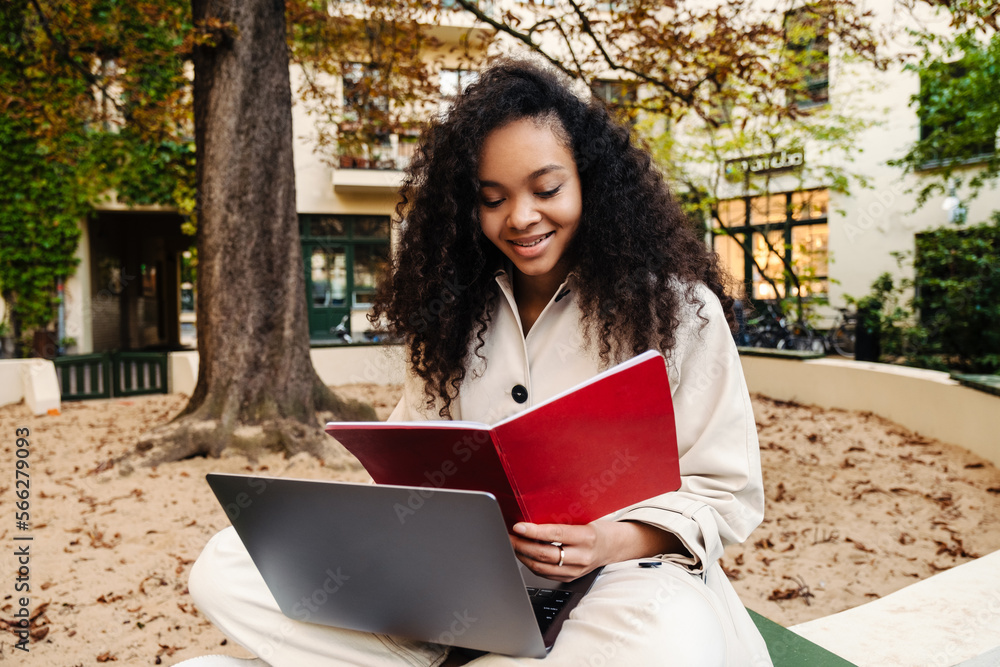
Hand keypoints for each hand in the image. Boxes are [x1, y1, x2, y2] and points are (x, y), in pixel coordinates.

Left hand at [509, 520, 680, 582]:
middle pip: (544, 555)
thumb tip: (533, 513)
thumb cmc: (597, 528)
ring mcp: (575, 570)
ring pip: (541, 567)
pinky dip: (531, 564)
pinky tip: (524, 554)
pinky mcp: (569, 578)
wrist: (614, 547)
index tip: (517, 526)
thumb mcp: (584, 518)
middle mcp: (581, 556)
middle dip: (522, 545)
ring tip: (513, 544)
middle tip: (509, 535)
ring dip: (523, 556)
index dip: (533, 531)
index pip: (554, 534)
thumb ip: (561, 519)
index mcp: (586, 536)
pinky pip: (544, 574)